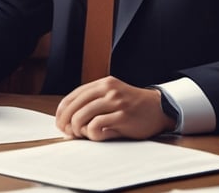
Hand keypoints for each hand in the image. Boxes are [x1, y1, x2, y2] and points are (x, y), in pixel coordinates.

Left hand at [55, 76, 175, 140]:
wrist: (158, 108)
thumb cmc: (132, 106)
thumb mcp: (112, 97)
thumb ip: (94, 103)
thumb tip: (69, 120)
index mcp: (103, 83)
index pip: (73, 96)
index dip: (62, 111)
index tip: (60, 123)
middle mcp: (108, 89)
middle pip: (75, 106)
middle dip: (66, 121)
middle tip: (68, 132)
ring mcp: (116, 101)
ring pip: (82, 115)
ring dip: (77, 128)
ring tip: (83, 134)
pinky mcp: (123, 116)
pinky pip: (96, 125)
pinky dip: (92, 133)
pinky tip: (97, 135)